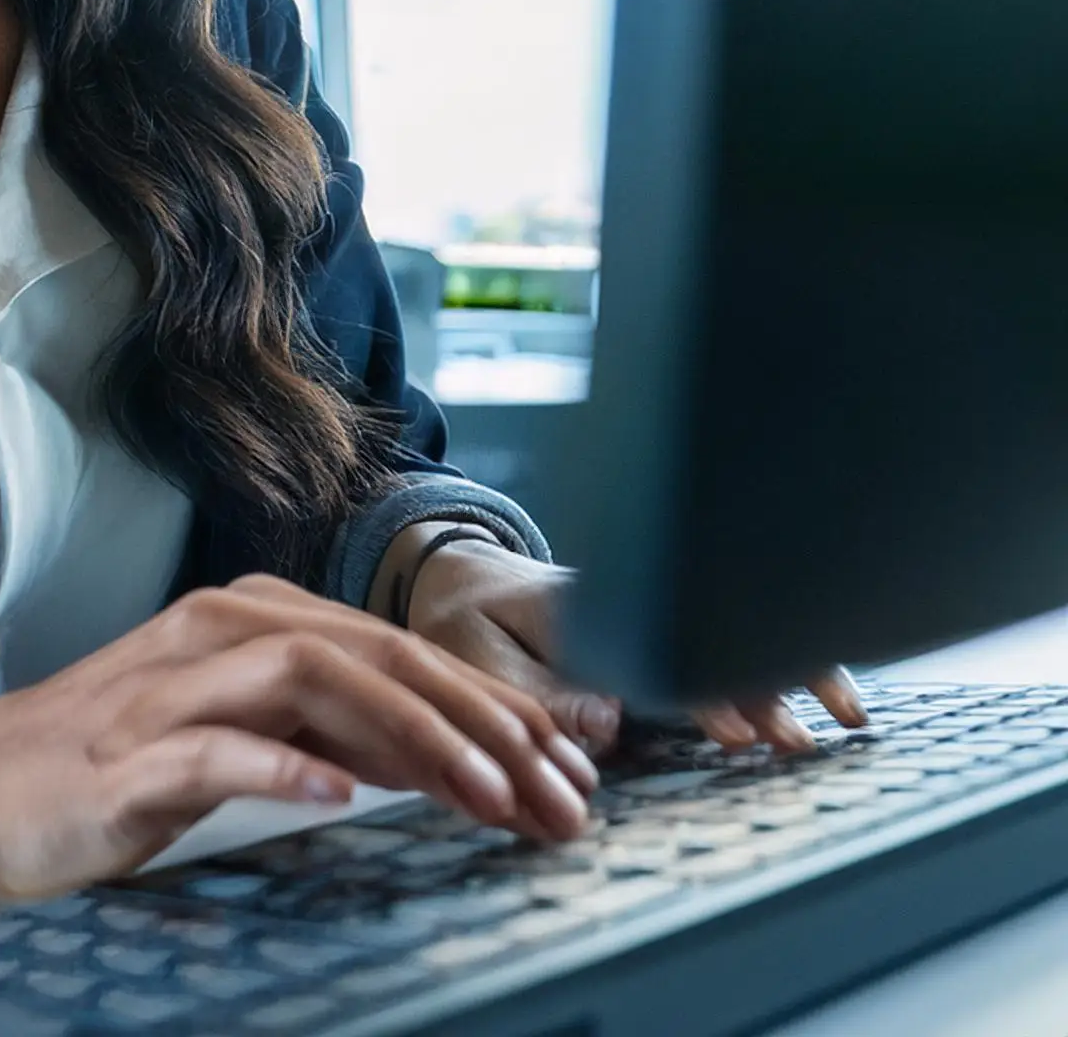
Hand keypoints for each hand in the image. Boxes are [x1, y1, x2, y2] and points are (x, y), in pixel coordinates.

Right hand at [0, 574, 598, 898]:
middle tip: (564, 787)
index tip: (576, 759)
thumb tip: (454, 757)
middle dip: (485, 718)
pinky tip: (342, 798)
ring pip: (314, 680)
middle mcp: (220, 632)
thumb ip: (335, 734)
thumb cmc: (112, 765)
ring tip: (489, 793)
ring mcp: (170, 686)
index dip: (497, 701)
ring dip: (412, 736)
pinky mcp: (125, 751)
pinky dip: (283, 766)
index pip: (400, 650)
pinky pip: (214, 749)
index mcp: (254, 622)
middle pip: (376, 652)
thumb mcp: (246, 741)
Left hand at [398, 530, 869, 754]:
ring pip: (734, 636)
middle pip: (715, 639)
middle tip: (809, 737)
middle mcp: (631, 605)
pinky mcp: (661, 627)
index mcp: (584, 610)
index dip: (702, 693)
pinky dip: (779, 662)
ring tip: (850, 715)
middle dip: (768, 685)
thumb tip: (608, 724)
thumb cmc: (467, 618)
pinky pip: (726, 639)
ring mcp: (651, 613)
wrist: (462, 575)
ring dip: (792, 671)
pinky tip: (826, 691)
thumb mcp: (478, 652)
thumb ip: (538, 691)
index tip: (738, 732)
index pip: (661, 651)